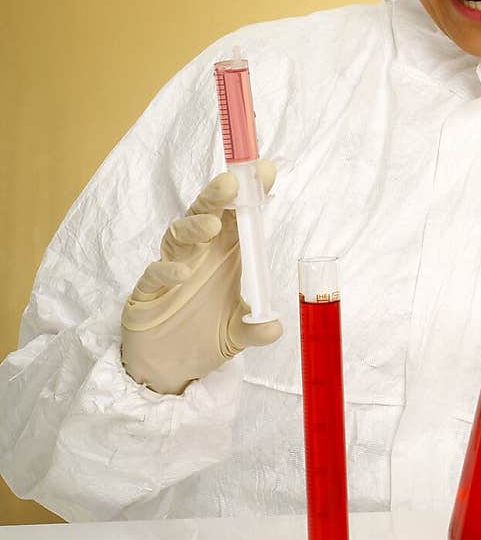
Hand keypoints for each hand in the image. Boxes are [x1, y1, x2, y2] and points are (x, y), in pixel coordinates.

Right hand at [121, 159, 282, 394]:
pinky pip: (154, 272)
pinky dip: (167, 270)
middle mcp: (198, 256)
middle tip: (231, 183)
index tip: (265, 171)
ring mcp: (170, 269)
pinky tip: (182, 272)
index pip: (237, 219)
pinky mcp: (146, 291)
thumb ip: (254, 329)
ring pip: (177, 236)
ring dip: (193, 227)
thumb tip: (274, 327)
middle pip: (204, 215)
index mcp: (224, 256)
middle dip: (216, 197)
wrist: (166, 368)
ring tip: (211, 226)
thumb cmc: (203, 336)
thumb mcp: (236, 335)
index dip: (249, 196)